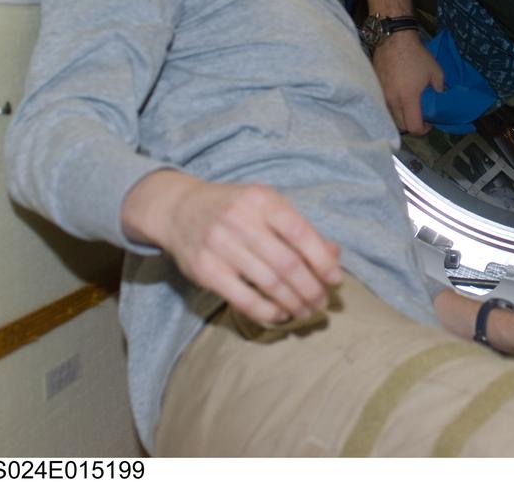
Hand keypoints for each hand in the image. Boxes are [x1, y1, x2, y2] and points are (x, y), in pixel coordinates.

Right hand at [121, 171, 343, 325]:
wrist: (178, 209)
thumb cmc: (234, 208)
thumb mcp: (266, 205)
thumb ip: (299, 227)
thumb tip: (334, 255)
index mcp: (262, 200)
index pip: (301, 234)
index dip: (322, 261)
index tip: (336, 280)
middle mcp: (241, 220)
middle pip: (287, 264)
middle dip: (311, 289)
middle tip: (323, 303)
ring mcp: (220, 245)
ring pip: (269, 284)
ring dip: (294, 303)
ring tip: (306, 312)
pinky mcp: (205, 270)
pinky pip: (243, 299)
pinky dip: (267, 311)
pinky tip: (281, 314)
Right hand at [371, 30, 443, 134]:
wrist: (395, 38)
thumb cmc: (417, 55)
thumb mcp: (436, 72)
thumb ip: (439, 90)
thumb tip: (439, 98)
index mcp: (408, 99)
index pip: (413, 127)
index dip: (423, 130)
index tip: (429, 122)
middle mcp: (392, 100)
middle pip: (401, 125)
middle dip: (412, 124)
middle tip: (421, 115)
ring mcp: (381, 95)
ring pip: (391, 116)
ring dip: (402, 116)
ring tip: (410, 106)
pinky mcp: (375, 87)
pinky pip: (384, 104)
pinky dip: (393, 106)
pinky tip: (399, 96)